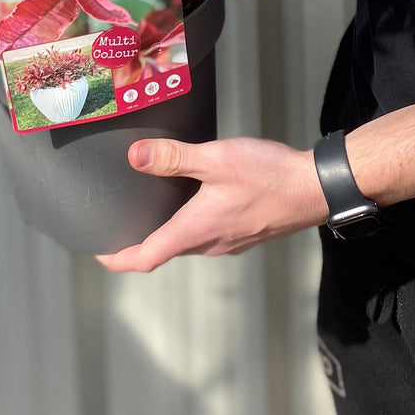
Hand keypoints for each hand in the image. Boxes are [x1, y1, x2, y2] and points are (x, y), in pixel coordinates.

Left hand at [95, 136, 327, 271]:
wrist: (316, 189)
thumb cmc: (269, 176)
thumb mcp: (217, 159)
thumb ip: (175, 158)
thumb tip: (135, 157)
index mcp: (195, 230)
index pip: (145, 257)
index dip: (117, 257)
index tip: (98, 251)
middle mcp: (209, 244)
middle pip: (163, 251)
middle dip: (138, 241)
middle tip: (117, 222)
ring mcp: (228, 242)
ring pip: (186, 242)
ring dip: (165, 231)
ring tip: (149, 207)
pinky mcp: (243, 233)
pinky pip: (206, 235)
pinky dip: (189, 223)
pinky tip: (192, 198)